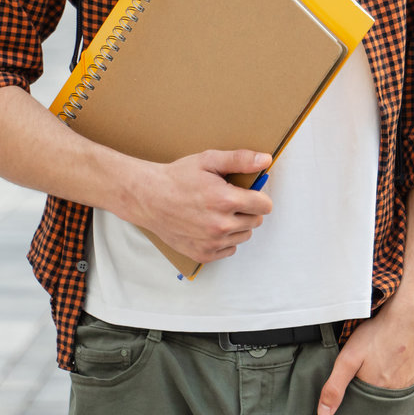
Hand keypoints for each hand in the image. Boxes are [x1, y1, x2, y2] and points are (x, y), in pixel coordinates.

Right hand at [125, 149, 273, 264]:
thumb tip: (265, 160)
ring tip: (217, 212)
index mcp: (225, 200)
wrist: (148, 198)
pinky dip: (224, 240)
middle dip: (247, 209)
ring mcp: (211, 243)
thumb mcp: (209, 160)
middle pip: (256, 221)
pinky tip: (210, 225)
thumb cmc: (177, 178)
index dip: (258, 196)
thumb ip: (240, 160)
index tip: (248, 192)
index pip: (265, 206)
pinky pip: (229, 250)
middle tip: (228, 200)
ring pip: (244, 236)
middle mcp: (220, 225)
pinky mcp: (202, 255)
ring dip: (237, 225)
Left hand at [316, 292, 413, 414]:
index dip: (352, 397)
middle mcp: (395, 392)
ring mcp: (407, 382)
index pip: (360, 406)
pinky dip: (392, 376)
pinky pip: (399, 382)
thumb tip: (324, 414)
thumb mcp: (348, 358)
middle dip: (365, 389)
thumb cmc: (377, 333)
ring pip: (387, 391)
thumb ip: (335, 386)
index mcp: (377, 392)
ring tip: (374, 365)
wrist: (409, 314)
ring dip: (379, 383)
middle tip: (361, 370)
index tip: (348, 383)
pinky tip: (387, 362)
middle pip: (374, 399)